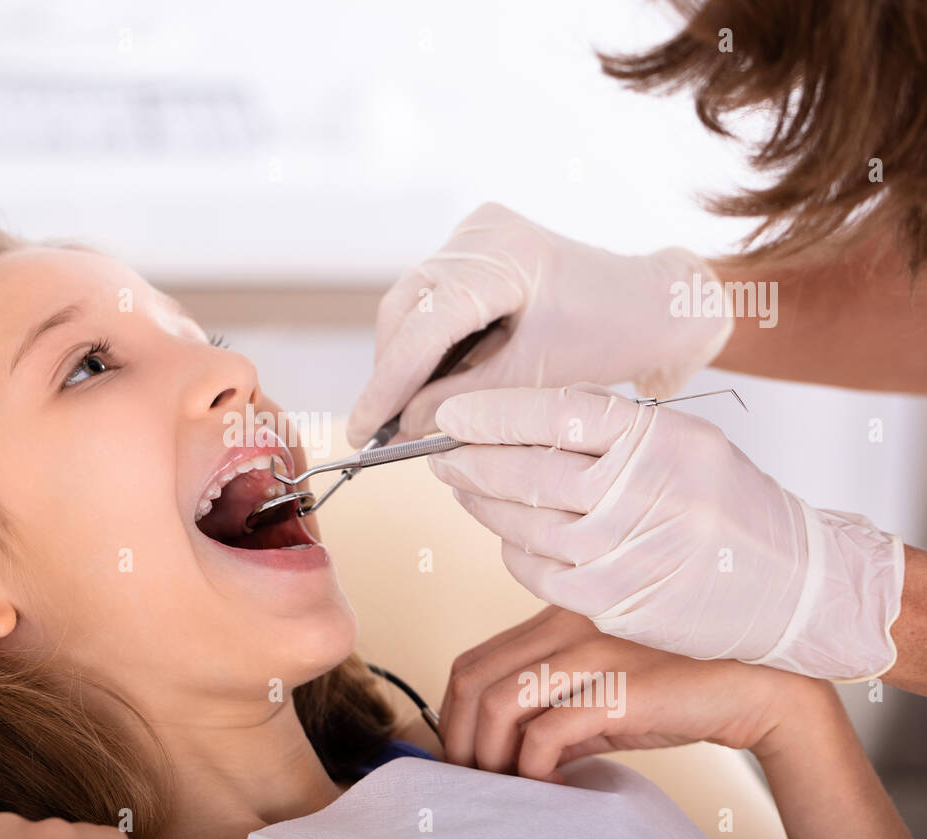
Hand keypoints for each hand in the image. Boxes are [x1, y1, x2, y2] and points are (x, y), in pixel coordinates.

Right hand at [346, 202, 731, 445]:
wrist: (652, 305)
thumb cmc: (610, 338)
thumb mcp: (536, 380)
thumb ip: (465, 401)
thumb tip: (404, 429)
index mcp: (506, 256)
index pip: (424, 325)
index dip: (388, 384)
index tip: (363, 430)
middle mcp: (481, 233)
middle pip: (406, 309)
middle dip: (391, 374)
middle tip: (380, 431)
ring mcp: (475, 234)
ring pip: (411, 306)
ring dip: (404, 361)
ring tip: (400, 415)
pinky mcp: (476, 248)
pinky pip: (430, 299)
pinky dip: (424, 344)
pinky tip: (424, 383)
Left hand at [428, 383, 902, 680]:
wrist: (791, 586)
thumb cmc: (726, 505)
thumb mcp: (682, 442)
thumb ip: (608, 428)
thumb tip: (515, 419)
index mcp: (657, 441)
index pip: (554, 414)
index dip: (492, 414)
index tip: (452, 414)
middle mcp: (639, 494)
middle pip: (526, 472)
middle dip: (469, 461)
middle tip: (440, 453)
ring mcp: (623, 553)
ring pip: (521, 524)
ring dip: (481, 505)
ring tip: (464, 487)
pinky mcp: (612, 601)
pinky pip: (536, 570)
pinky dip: (513, 549)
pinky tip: (510, 533)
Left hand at [438, 606, 821, 780]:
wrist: (760, 687)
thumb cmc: (679, 689)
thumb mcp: (601, 689)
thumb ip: (550, 706)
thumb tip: (501, 751)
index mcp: (557, 617)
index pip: (473, 661)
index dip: (452, 714)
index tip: (458, 754)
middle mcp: (566, 625)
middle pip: (473, 681)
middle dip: (458, 739)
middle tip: (471, 780)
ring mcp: (591, 652)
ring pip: (498, 706)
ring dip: (490, 756)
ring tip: (506, 786)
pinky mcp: (618, 688)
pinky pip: (546, 734)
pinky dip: (533, 768)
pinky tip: (550, 786)